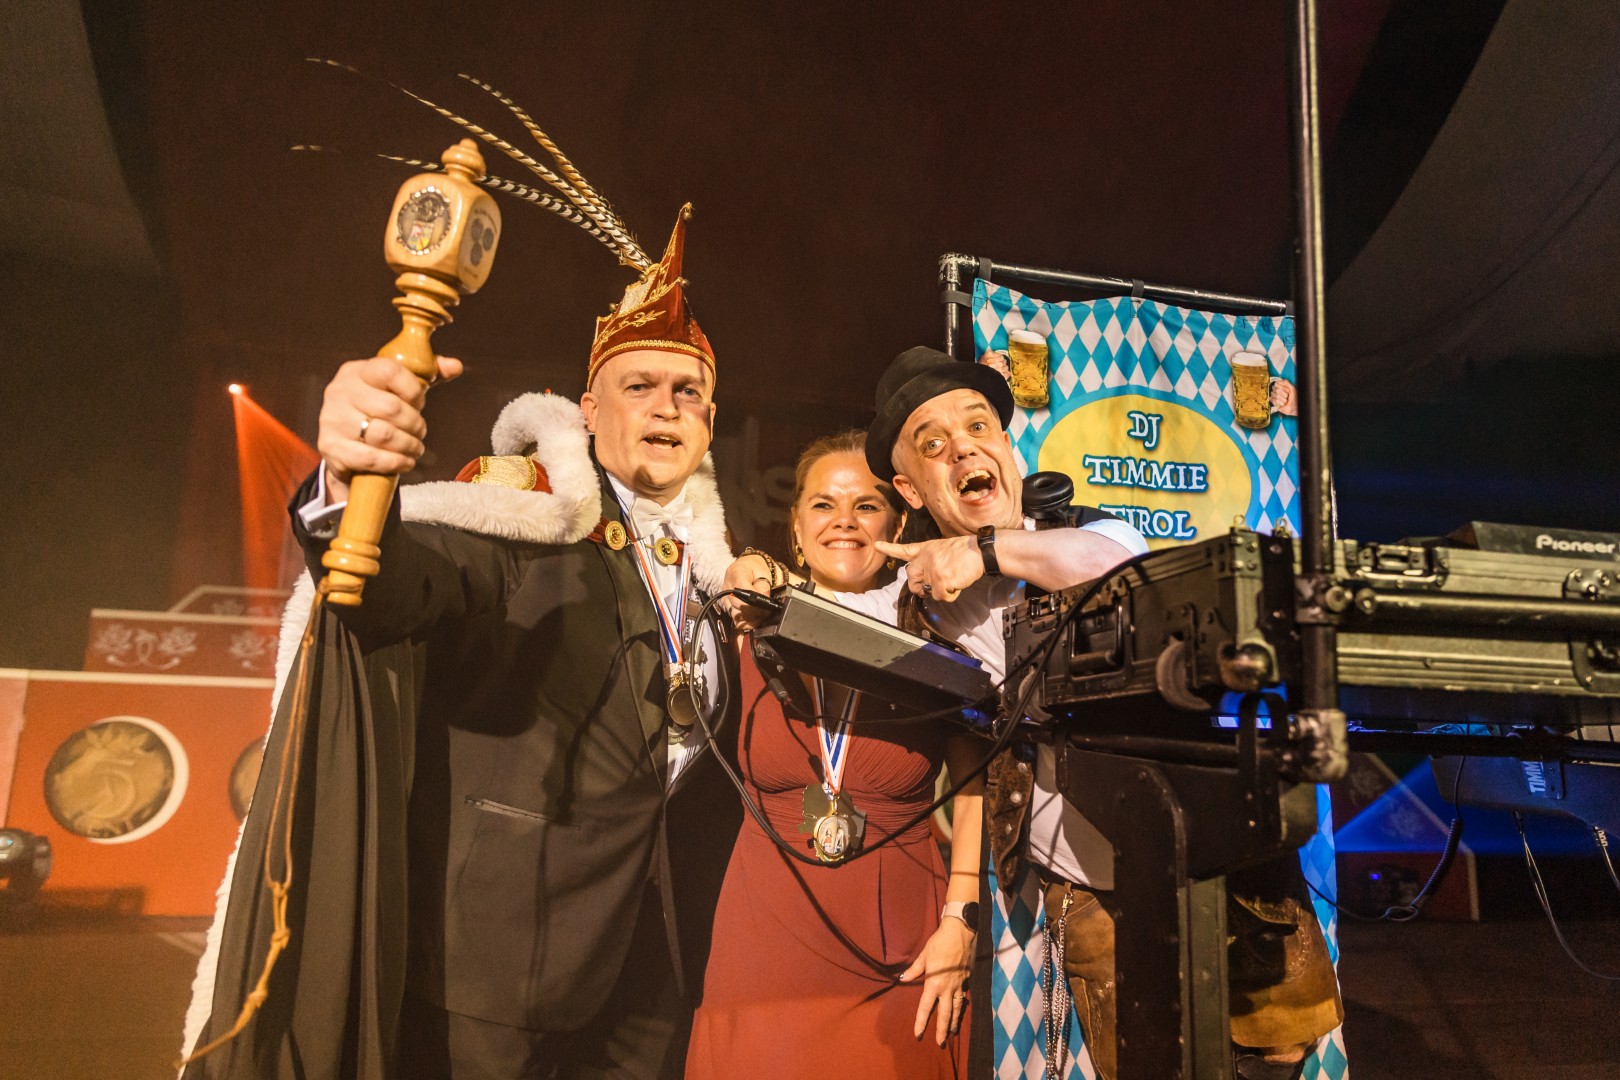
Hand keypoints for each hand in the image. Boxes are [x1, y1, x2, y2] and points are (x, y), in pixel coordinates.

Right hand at [317, 355, 463, 502]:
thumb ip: (428, 376)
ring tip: (416, 448)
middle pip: (391, 408)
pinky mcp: (331, 447)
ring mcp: (331, 419)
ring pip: (384, 435)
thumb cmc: (377, 411)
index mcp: (356, 370)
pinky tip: (405, 461)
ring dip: (409, 445)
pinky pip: (372, 458)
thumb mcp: (401, 390)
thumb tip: (455, 366)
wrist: (345, 446)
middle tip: (421, 431)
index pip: (391, 371)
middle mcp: (339, 391)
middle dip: (415, 423)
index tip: (420, 403)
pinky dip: (396, 462)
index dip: (414, 390)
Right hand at [720, 553, 775, 630]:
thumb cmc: (757, 568)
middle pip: (738, 604)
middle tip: (766, 613)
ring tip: (761, 617)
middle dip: (754, 612)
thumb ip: (764, 588)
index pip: (744, 592)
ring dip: (749, 618)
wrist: (748, 565)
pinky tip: (753, 621)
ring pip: (735, 613)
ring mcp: (724, 594)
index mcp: (737, 572)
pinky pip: (733, 616)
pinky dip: (744, 621)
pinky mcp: (726, 603)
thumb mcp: (764, 573)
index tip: (766, 608)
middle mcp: (727, 584)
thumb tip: (764, 603)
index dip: (756, 603)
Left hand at [875, 536, 983, 602]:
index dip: (889, 549)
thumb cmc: (965, 551)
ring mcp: (932, 569)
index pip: (904, 549)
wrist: (979, 551)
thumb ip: (930, 561)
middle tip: (935, 585)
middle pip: (912, 579)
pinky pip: (941, 596)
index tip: (877, 545)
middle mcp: (925, 559)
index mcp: (925, 549)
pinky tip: (957, 582)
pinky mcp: (940, 580)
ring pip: (930, 591)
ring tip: (954, 577)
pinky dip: (951, 594)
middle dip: (921, 587)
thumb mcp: (942, 549)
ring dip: (943, 590)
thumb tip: (927, 581)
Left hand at [900, 916, 975, 1045]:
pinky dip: (961, 1007)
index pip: (925, 1007)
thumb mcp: (924, 956)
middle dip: (942, 1030)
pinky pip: (963, 997)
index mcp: (934, 984)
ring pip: (957, 1009)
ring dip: (953, 1022)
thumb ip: (914, 970)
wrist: (960, 933)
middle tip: (940, 1043)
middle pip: (944, 1014)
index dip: (921, 1022)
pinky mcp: (967, 980)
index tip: (918, 1034)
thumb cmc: (939, 943)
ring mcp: (959, 985)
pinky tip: (960, 1011)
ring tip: (951, 1032)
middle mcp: (947, 988)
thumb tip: (902, 979)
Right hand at [1269, 377, 1297, 416]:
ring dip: (1283, 399)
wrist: (1294, 407)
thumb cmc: (1294, 398)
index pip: (1276, 384)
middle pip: (1276, 389)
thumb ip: (1286, 382)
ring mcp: (1275, 397)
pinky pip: (1274, 400)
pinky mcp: (1274, 403)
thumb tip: (1278, 381)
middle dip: (1284, 393)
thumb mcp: (1292, 388)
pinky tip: (1283, 404)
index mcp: (1281, 387)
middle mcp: (1277, 391)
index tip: (1287, 390)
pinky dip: (1280, 403)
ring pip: (1275, 395)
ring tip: (1286, 401)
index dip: (1282, 387)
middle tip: (1287, 396)